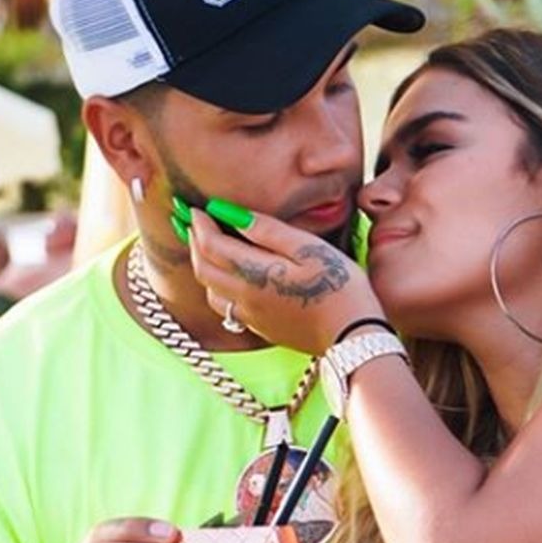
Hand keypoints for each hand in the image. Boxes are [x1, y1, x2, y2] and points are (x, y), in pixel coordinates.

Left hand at [188, 208, 384, 353]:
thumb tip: (233, 214)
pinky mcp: (259, 328)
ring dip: (202, 264)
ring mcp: (250, 316)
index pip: (211, 244)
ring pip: (208, 289)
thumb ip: (268, 231)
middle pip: (203, 267)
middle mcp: (243, 297)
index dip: (199, 222)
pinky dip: (215, 285)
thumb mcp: (309, 248)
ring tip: (203, 244)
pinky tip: (225, 276)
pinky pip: (224, 306)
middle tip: (188, 219)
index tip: (195, 206)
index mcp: (255, 273)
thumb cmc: (339, 286)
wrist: (353, 336)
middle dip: (192, 240)